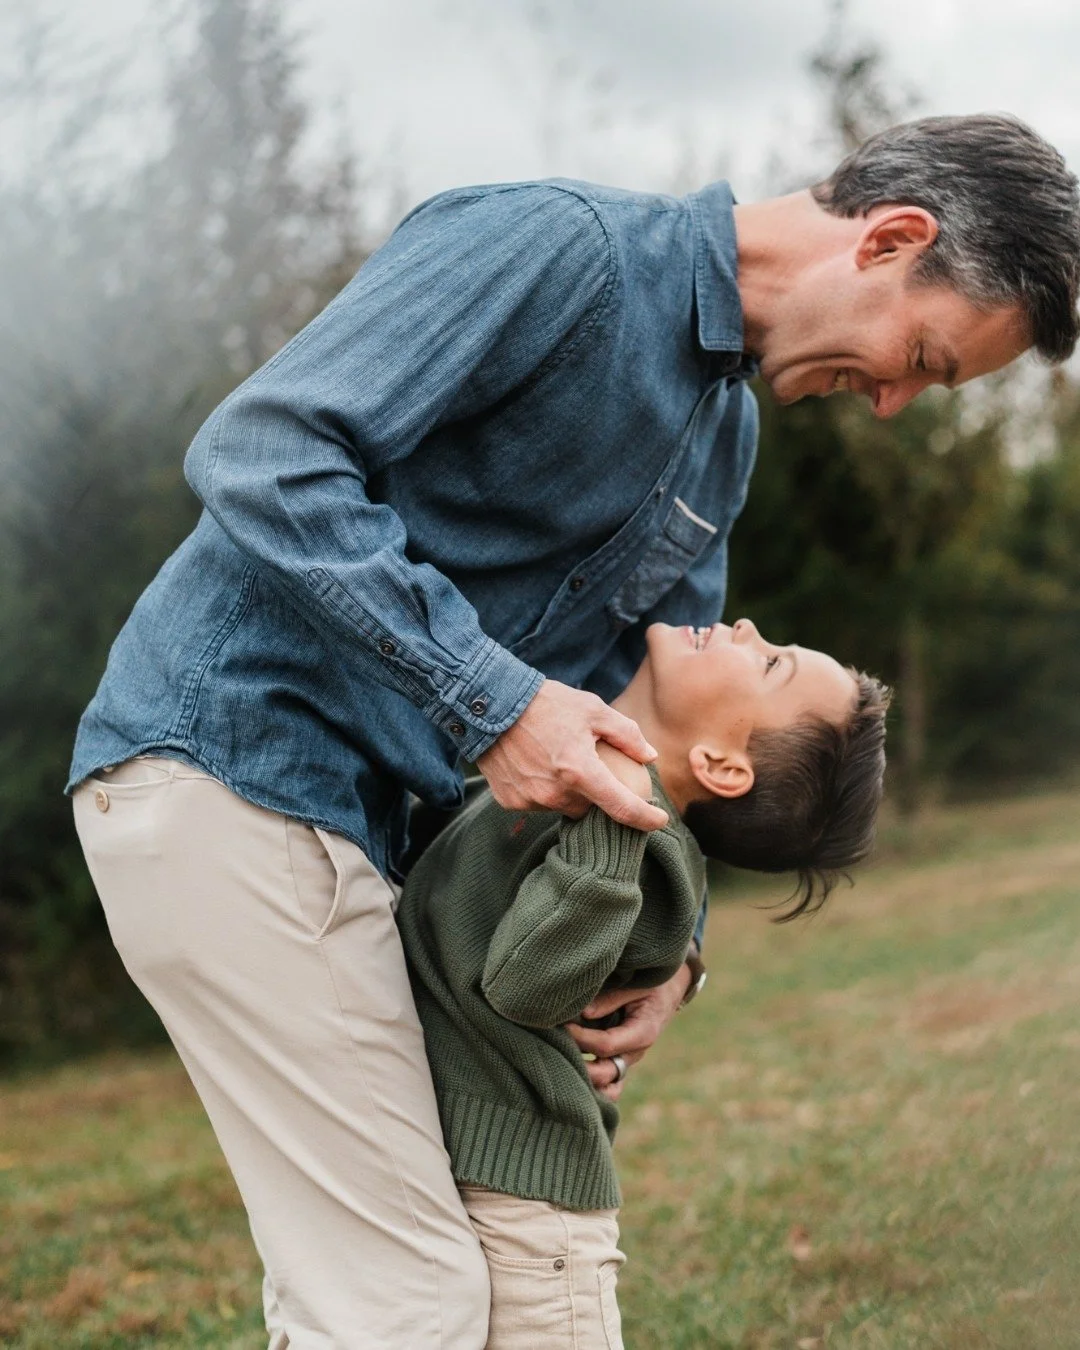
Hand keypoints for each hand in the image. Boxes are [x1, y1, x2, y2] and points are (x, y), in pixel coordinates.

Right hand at [476, 678, 667, 831]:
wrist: (489, 703)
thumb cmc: (545, 703)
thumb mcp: (593, 709)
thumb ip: (626, 734)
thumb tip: (648, 757)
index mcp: (580, 771)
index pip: (622, 808)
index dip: (646, 819)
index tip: (659, 821)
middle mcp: (555, 793)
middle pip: (589, 807)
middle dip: (595, 792)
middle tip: (590, 766)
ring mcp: (530, 800)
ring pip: (562, 806)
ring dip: (568, 791)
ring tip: (558, 760)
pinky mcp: (510, 801)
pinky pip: (537, 803)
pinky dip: (542, 789)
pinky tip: (535, 765)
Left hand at [566, 964, 692, 1100]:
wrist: (669, 991)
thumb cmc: (652, 984)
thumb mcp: (636, 984)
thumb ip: (611, 998)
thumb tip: (583, 1013)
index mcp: (643, 1033)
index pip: (606, 1045)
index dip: (581, 1038)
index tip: (562, 1025)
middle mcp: (634, 1053)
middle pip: (604, 1074)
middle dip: (578, 1065)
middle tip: (557, 1048)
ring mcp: (627, 1061)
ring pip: (605, 1087)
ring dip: (583, 1081)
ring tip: (561, 1065)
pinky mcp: (619, 1062)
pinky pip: (605, 1084)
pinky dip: (589, 1084)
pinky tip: (568, 1071)